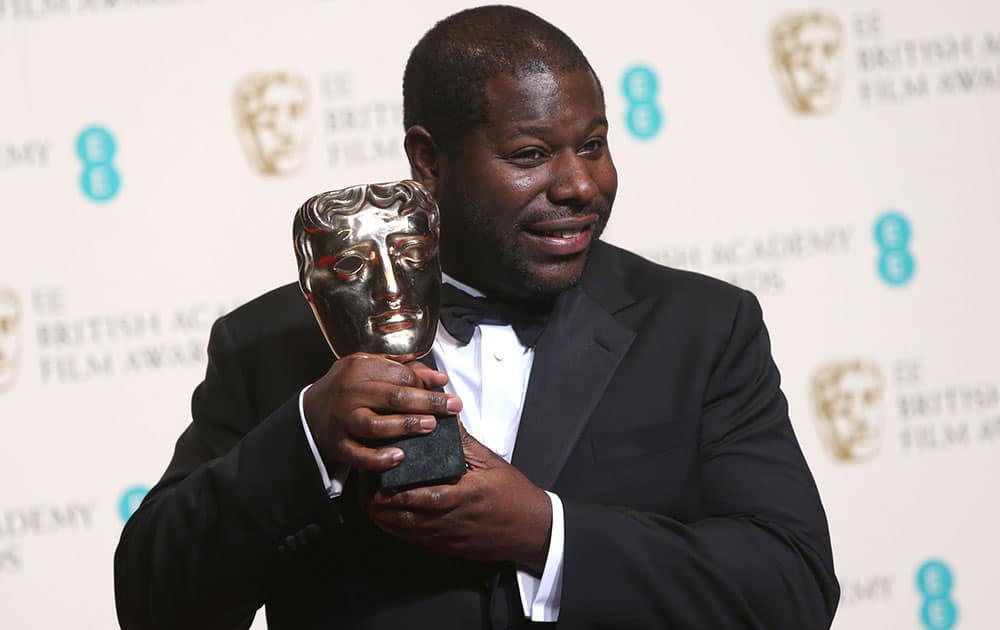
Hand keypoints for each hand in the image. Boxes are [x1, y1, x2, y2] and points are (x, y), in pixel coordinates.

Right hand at [303, 354, 461, 471]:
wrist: (309, 412)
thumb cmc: (346, 387)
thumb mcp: (370, 368)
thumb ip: (404, 370)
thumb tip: (438, 378)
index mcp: (359, 369)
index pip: (399, 375)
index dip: (425, 383)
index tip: (445, 389)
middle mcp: (350, 393)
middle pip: (394, 397)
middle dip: (427, 402)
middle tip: (451, 407)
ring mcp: (343, 420)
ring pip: (377, 425)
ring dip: (406, 426)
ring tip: (430, 426)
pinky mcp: (339, 444)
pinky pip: (360, 454)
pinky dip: (379, 458)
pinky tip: (399, 456)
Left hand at [368, 423, 552, 573]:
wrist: (531, 530)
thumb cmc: (514, 496)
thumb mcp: (491, 463)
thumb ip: (465, 443)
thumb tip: (446, 419)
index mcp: (466, 494)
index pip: (425, 495)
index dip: (399, 492)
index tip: (381, 480)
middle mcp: (453, 518)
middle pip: (407, 518)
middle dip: (382, 505)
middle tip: (366, 490)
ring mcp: (449, 536)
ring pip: (407, 532)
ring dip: (385, 518)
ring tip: (369, 502)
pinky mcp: (448, 546)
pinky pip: (416, 540)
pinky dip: (398, 530)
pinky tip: (388, 518)